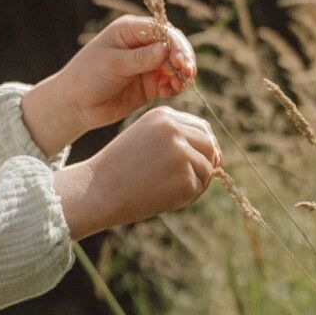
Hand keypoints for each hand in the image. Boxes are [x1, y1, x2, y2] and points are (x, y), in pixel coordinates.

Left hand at [59, 14, 198, 133]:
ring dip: (182, 74)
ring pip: (175, 65)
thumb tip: (165, 49)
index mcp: (131, 30)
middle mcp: (143, 44)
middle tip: (187, 73)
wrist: (75, 105)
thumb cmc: (87, 77)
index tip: (180, 61)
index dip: (175, 44)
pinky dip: (176, 86)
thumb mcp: (112, 64)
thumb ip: (139, 58)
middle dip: (183, 58)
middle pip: (174, 46)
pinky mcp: (151, 84)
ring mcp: (148, 64)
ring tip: (180, 85)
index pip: (162, 31)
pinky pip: (170, 83)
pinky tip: (172, 91)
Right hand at [70, 105, 222, 235]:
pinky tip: (165, 198)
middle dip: (207, 163)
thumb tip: (218, 156)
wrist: (97, 190)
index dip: (204, 146)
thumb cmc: (119, 170)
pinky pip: (198, 187)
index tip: (197, 163)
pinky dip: (187, 196)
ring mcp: (181, 152)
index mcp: (164, 116)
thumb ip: (176, 140)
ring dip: (196, 182)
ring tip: (169, 191)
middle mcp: (174, 129)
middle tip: (190, 181)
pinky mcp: (184, 176)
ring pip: (208, 168)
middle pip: (210, 145)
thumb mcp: (145, 141)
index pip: (201, 127)